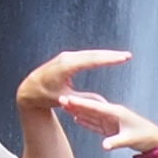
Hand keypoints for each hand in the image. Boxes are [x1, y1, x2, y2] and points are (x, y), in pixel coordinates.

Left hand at [18, 44, 132, 114]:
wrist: (29, 90)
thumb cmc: (45, 96)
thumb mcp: (64, 99)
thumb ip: (83, 99)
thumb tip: (103, 103)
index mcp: (65, 68)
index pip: (91, 61)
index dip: (108, 60)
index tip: (122, 58)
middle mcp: (66, 58)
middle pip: (93, 55)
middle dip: (111, 55)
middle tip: (128, 56)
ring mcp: (66, 57)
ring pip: (90, 54)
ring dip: (107, 55)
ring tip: (123, 56)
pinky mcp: (67, 58)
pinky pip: (86, 56)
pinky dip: (98, 57)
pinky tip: (110, 57)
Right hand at [60, 91, 157, 157]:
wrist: (154, 140)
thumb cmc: (144, 137)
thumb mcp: (130, 140)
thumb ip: (116, 142)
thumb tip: (104, 146)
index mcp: (116, 112)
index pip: (95, 107)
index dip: (81, 103)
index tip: (69, 98)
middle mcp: (111, 114)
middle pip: (90, 108)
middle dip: (76, 104)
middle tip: (61, 99)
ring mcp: (110, 121)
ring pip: (91, 115)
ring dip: (78, 111)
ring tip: (65, 106)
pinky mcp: (110, 128)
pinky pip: (95, 124)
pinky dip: (86, 121)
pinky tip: (77, 118)